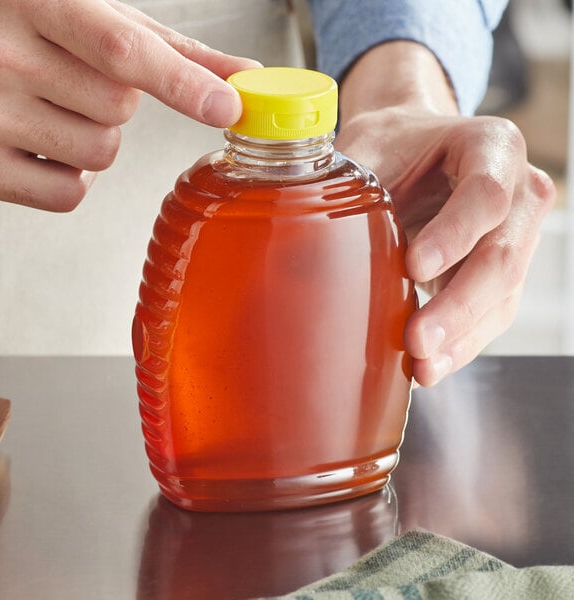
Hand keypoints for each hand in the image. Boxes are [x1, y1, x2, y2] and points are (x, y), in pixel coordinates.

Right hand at [0, 0, 258, 210]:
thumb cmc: (21, 23)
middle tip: (73, 76)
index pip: (120, 50)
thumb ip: (168, 50)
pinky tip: (44, 144)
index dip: (181, 82)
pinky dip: (72, 177)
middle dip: (115, 101)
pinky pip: (68, 194)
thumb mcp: (90, 16)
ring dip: (94, 138)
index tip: (225, 107)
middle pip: (119, 111)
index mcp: (33, 0)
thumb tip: (241, 77)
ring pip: (100, 155)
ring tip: (51, 106)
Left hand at [335, 42, 555, 385]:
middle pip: (502, 256)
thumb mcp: (369, 152)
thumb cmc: (393, 147)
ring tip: (421, 365)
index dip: (453, 235)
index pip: (485, 195)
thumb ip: (346, 186)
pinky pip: (493, 315)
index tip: (415, 267)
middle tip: (416, 340)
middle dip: (457, 306)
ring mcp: (516, 237)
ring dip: (461, 337)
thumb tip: (291, 247)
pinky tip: (432, 365)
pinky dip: (462, 344)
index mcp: (492, 146)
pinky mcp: (504, 274)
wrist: (414, 151)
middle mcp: (519, 192)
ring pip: (503, 295)